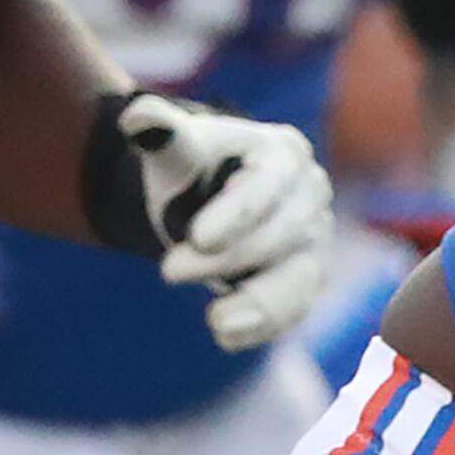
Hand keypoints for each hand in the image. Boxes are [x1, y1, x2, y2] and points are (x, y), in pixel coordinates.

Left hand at [108, 94, 334, 349]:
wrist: (207, 197)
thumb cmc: (193, 168)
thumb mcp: (175, 147)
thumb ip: (160, 132)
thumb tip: (139, 116)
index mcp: (284, 154)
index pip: (269, 185)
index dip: (237, 214)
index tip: (197, 239)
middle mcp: (311, 198)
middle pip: (281, 236)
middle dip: (229, 259)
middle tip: (168, 272)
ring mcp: (314, 243)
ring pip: (298, 279)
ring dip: (259, 305)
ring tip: (216, 324)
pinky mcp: (307, 279)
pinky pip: (294, 309)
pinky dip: (263, 327)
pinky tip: (226, 338)